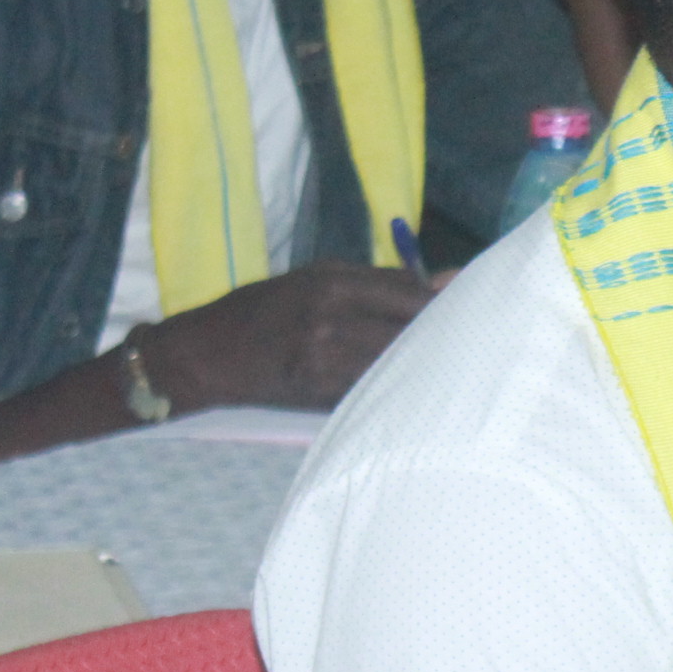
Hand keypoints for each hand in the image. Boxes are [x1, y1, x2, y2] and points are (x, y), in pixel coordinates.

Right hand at [145, 261, 440, 412]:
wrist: (206, 355)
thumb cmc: (263, 311)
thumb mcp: (314, 280)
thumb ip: (379, 281)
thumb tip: (446, 280)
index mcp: (333, 280)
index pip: (411, 293)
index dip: (442, 307)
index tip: (466, 313)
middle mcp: (331, 315)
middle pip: (410, 328)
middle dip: (438, 337)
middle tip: (464, 346)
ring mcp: (325, 356)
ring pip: (396, 362)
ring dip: (419, 366)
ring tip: (439, 370)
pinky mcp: (319, 391)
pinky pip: (372, 387)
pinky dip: (391, 387)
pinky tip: (401, 389)